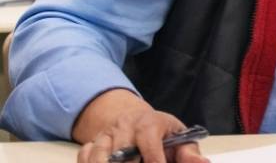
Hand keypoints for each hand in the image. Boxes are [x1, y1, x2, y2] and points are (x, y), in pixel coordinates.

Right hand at [75, 92, 205, 162]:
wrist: (135, 119)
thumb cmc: (161, 133)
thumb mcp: (180, 138)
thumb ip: (189, 153)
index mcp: (149, 123)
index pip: (148, 142)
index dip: (153, 160)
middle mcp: (124, 126)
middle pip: (122, 152)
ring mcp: (105, 135)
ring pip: (98, 155)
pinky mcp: (91, 144)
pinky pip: (84, 157)